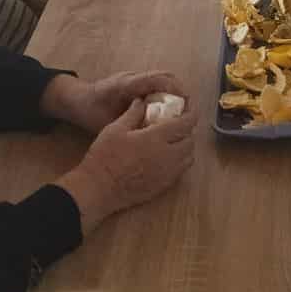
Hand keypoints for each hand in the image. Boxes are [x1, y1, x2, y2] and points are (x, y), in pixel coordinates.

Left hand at [43, 70, 190, 135]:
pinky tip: (171, 111)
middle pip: (165, 75)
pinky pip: (157, 82)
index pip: (155, 79)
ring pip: (163, 77)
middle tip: (190, 111)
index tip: (186, 103)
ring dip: (176, 91)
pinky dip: (168, 93)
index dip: (174, 89)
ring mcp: (135, 77)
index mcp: (126, 85)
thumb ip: (125, 123)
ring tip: (183, 112)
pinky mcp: (136, 82)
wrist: (76, 99)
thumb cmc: (89, 111)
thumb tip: (148, 131)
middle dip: (181, 91)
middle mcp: (133, 77)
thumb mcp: (104, 122)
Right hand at [55, 96, 196, 227]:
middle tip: (179, 125)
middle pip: (190, 141)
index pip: (185, 124)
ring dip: (186, 147)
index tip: (190, 109)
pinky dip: (180, 161)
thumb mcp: (115, 129)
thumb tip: (142, 101)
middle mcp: (167, 156)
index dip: (191, 114)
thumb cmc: (104, 157)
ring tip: (174, 141)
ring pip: (188, 158)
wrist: (99, 189)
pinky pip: (181, 171)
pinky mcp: (163, 186)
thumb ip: (133, 114)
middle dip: (188, 131)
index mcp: (156, 138)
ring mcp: (167, 173)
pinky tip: (167, 158)